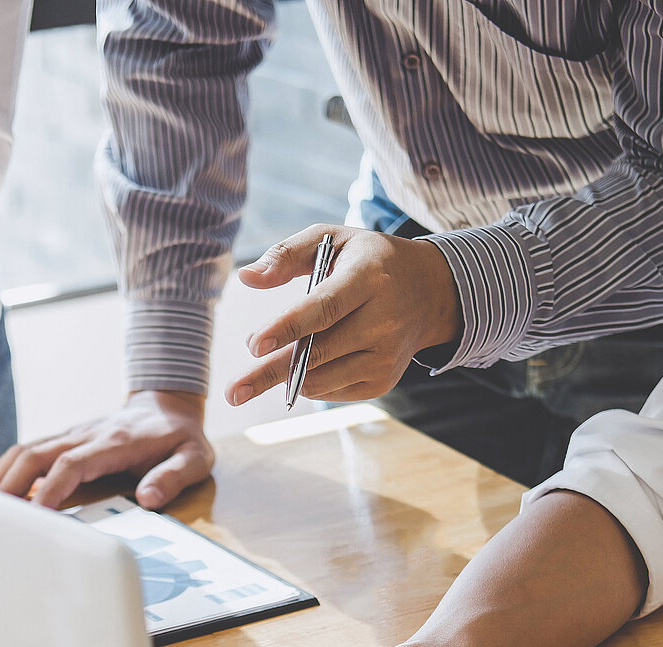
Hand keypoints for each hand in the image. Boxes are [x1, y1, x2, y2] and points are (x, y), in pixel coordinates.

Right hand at [0, 390, 212, 510]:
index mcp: (114, 441)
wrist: (169, 405)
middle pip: (35, 455)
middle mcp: (84, 434)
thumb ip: (173, 476)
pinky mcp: (61, 440)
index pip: (72, 463)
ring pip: (22, 451)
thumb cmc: (180, 438)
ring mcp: (69, 434)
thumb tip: (148, 497)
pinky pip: (23, 453)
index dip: (51, 488)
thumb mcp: (194, 457)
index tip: (36, 515)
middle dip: (8, 485)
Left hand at [225, 225, 461, 406]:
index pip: (325, 308)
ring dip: (285, 376)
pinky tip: (302, 364)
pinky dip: (307, 382)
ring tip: (262, 365)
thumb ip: (286, 254)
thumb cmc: (366, 260)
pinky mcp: (382, 381)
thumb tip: (246, 278)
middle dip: (271, 372)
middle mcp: (383, 321)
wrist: (429, 292)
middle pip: (319, 353)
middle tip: (234, 391)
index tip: (253, 344)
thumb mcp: (332, 239)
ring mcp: (385, 357)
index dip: (288, 327)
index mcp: (369, 277)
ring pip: (322, 378)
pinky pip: (330, 391)